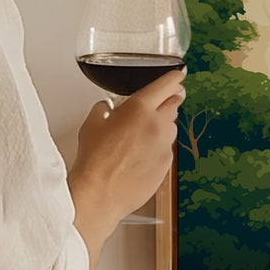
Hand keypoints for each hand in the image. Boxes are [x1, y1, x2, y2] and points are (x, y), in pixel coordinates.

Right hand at [68, 68, 185, 269]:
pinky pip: (166, 150)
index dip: (174, 78)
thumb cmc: (94, 159)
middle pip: (174, 104)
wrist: (100, 193)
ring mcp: (165, 146)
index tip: (178, 76)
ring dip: (162, 126)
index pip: (166, 85)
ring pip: (171, 128)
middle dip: (169, 101)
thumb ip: (103, 110)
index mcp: (140, 108)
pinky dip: (158, 148)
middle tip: (160, 103)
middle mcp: (158, 124)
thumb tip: (106, 108)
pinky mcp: (167, 165)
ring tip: (142, 135)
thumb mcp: (92, 124)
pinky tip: (141, 155)